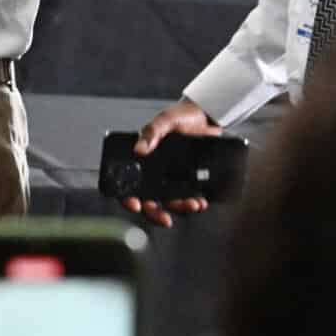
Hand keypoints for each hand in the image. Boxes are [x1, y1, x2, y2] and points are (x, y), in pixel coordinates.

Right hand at [124, 99, 218, 228]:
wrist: (207, 116)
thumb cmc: (180, 115)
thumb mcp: (165, 120)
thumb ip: (152, 132)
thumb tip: (138, 149)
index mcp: (143, 159)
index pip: (128, 184)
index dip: (128, 198)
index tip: (136, 204)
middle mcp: (155, 172)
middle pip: (149, 201)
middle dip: (156, 214)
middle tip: (165, 219)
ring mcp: (172, 178)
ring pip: (170, 203)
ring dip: (179, 209)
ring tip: (192, 205)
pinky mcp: (189, 180)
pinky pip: (188, 197)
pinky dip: (193, 203)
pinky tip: (200, 201)